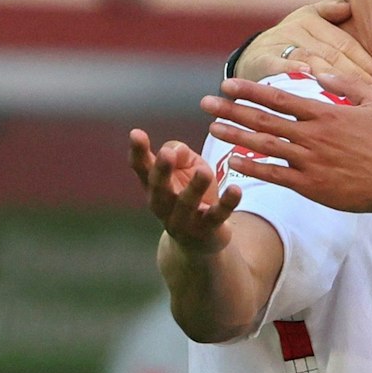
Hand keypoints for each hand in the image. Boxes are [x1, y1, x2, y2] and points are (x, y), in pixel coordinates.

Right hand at [129, 130, 241, 252]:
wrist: (202, 240)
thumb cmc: (191, 192)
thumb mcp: (186, 167)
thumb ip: (179, 153)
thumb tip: (175, 149)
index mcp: (153, 186)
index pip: (141, 167)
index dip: (137, 151)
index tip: (136, 132)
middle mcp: (163, 204)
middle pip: (159, 188)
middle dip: (162, 170)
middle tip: (166, 153)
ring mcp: (184, 220)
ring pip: (187, 204)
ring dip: (195, 188)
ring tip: (204, 171)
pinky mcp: (208, 229)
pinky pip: (217, 215)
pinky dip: (227, 203)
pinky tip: (235, 189)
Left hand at [202, 75, 371, 212]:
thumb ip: (347, 84)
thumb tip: (319, 73)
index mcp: (324, 113)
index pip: (278, 98)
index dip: (249, 91)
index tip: (227, 85)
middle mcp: (311, 135)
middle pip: (262, 119)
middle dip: (230, 110)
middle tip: (205, 103)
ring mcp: (309, 161)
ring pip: (263, 145)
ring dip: (234, 136)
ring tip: (212, 129)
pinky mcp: (310, 185)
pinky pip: (274, 175)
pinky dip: (252, 167)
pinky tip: (233, 161)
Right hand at [236, 0, 371, 96]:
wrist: (250, 58)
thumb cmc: (289, 43)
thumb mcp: (307, 23)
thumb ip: (327, 13)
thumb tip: (347, 5)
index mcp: (311, 21)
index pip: (343, 43)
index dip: (363, 60)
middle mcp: (296, 29)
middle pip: (331, 53)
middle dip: (355, 72)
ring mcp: (279, 43)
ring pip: (311, 59)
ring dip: (333, 75)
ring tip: (352, 89)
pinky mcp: (263, 58)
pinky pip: (280, 65)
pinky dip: (293, 69)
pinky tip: (309, 77)